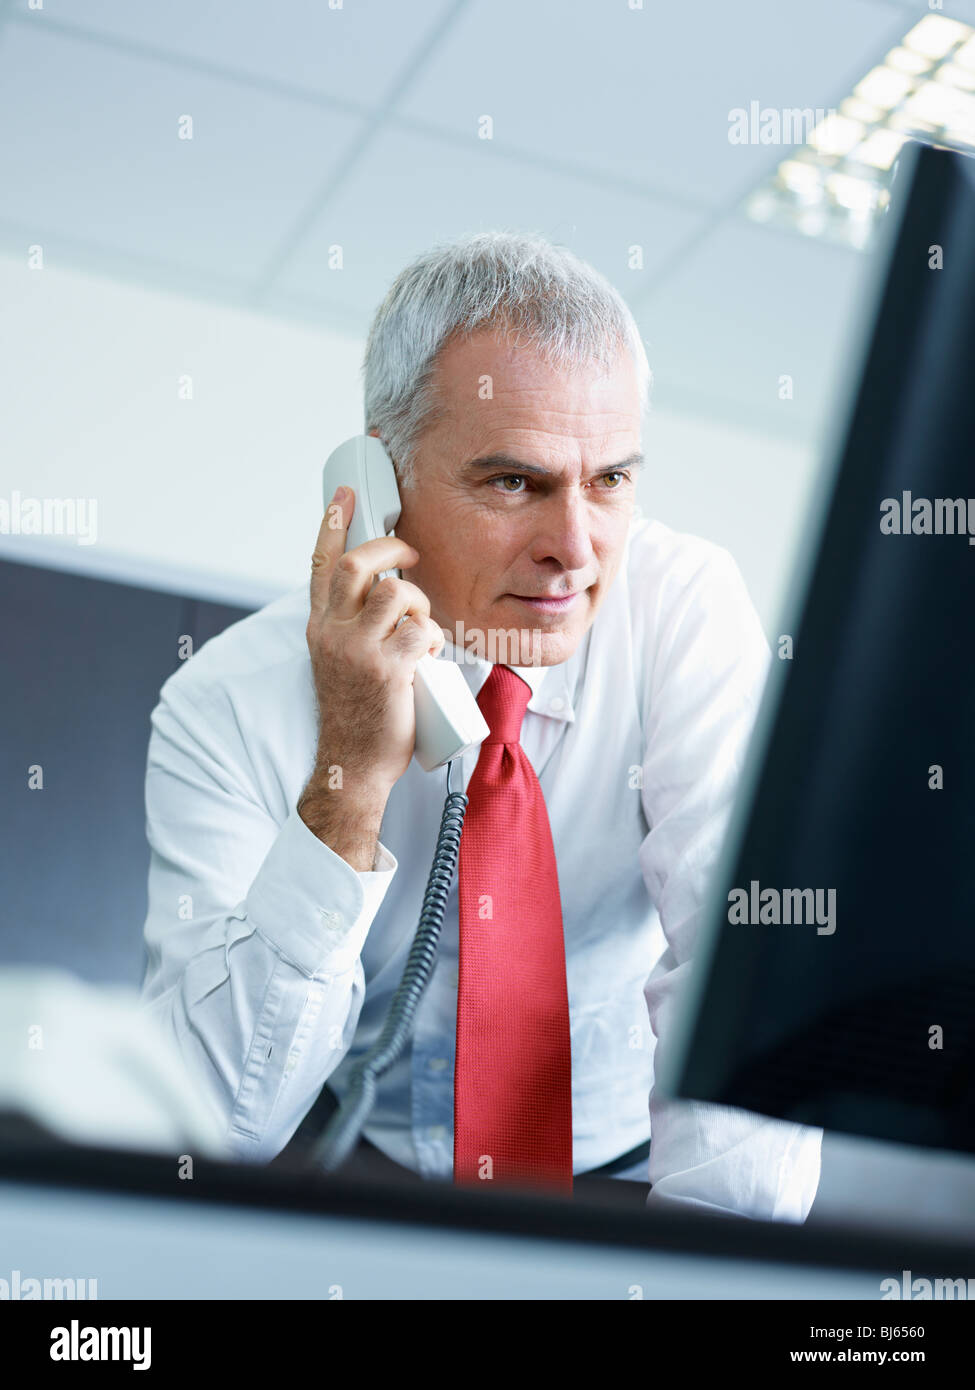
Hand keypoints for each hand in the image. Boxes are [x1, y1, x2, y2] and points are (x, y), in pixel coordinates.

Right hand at [304, 485, 445, 799]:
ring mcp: (357, 651)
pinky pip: (422, 630)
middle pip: (356, 565)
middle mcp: (332, 634)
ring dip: (420, 605)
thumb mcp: (341, 661)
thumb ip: (354, 628)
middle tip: (411, 555)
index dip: (333, 523)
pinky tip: (430, 657)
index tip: (346, 494)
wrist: (351, 764)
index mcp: (320, 628)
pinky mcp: (386, 670)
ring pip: (396, 593)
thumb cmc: (357, 713)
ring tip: (422, 631)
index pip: (320, 564)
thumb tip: (386, 596)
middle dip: (390, 548)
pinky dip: (434, 638)